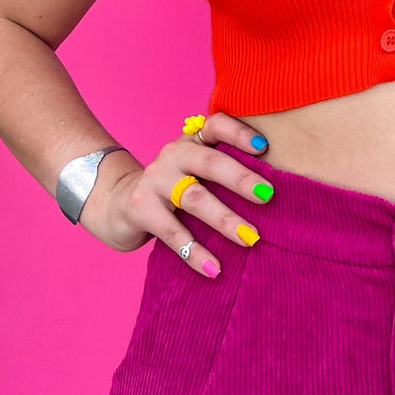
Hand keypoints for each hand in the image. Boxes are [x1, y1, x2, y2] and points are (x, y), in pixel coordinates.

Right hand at [81, 112, 272, 277]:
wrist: (120, 204)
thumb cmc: (174, 188)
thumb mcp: (195, 171)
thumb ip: (224, 170)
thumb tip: (274, 194)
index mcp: (192, 141)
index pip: (216, 126)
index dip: (239, 133)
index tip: (264, 148)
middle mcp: (173, 154)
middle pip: (210, 162)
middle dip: (240, 179)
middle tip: (267, 196)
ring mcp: (155, 180)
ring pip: (194, 198)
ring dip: (225, 219)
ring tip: (250, 238)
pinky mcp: (141, 209)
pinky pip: (173, 233)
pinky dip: (195, 253)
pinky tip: (214, 269)